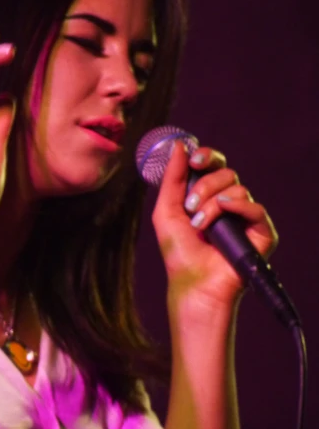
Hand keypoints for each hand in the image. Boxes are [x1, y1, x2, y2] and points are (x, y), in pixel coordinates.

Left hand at [152, 142, 277, 322]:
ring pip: (237, 189)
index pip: (213, 165)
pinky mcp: (261, 232)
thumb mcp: (166, 211)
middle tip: (190, 204)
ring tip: (199, 225)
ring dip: (212, 203)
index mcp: (206, 196)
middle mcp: (228, 204)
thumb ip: (172, 179)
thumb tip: (178, 146)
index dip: (206, 156)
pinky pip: (255, 207)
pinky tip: (221, 215)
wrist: (193, 282)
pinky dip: (236, 207)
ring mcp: (245, 217)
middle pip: (225, 172)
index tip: (194, 159)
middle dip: (204, 184)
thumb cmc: (179, 252)